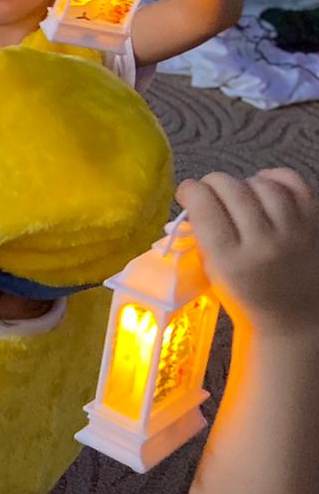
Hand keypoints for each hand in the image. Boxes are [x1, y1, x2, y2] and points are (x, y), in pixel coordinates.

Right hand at [178, 169, 318, 340]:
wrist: (296, 315)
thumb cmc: (248, 295)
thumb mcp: (214, 271)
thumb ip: (204, 235)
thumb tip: (196, 200)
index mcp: (230, 260)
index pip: (204, 206)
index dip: (190, 190)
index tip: (187, 193)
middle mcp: (264, 243)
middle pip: (231, 189)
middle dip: (213, 182)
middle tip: (209, 191)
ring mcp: (294, 232)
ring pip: (262, 184)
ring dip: (244, 182)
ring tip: (239, 193)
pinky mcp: (316, 224)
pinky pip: (295, 184)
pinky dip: (275, 177)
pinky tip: (264, 185)